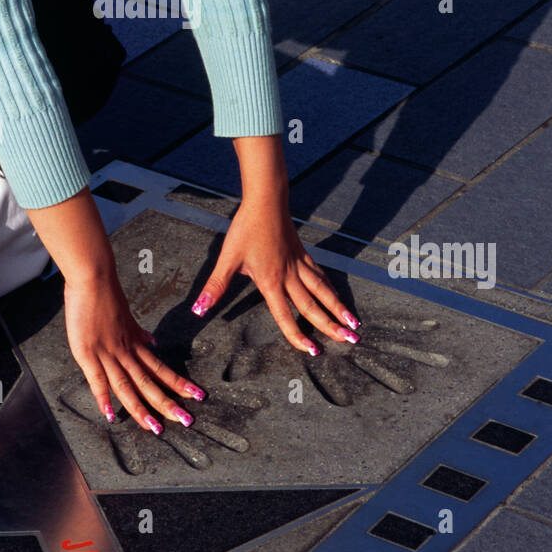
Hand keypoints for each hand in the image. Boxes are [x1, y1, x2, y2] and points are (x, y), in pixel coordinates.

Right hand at [63, 270, 203, 432]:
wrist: (93, 277)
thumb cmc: (107, 294)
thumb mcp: (128, 316)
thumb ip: (138, 333)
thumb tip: (153, 342)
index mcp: (135, 343)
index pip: (160, 368)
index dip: (178, 383)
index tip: (196, 396)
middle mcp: (125, 352)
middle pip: (149, 382)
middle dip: (167, 403)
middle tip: (187, 420)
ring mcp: (107, 353)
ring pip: (128, 385)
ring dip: (141, 408)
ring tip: (156, 428)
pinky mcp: (88, 353)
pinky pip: (97, 379)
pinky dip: (103, 398)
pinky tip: (110, 415)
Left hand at [190, 197, 359, 353]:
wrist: (265, 201)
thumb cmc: (246, 229)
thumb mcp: (227, 258)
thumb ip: (215, 286)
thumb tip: (198, 308)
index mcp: (271, 281)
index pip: (286, 315)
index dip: (298, 335)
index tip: (312, 350)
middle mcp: (289, 276)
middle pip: (313, 305)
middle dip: (331, 325)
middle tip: (349, 341)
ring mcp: (299, 264)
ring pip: (323, 290)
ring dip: (338, 307)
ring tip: (353, 323)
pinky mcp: (302, 253)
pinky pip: (319, 274)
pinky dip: (329, 286)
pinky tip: (334, 293)